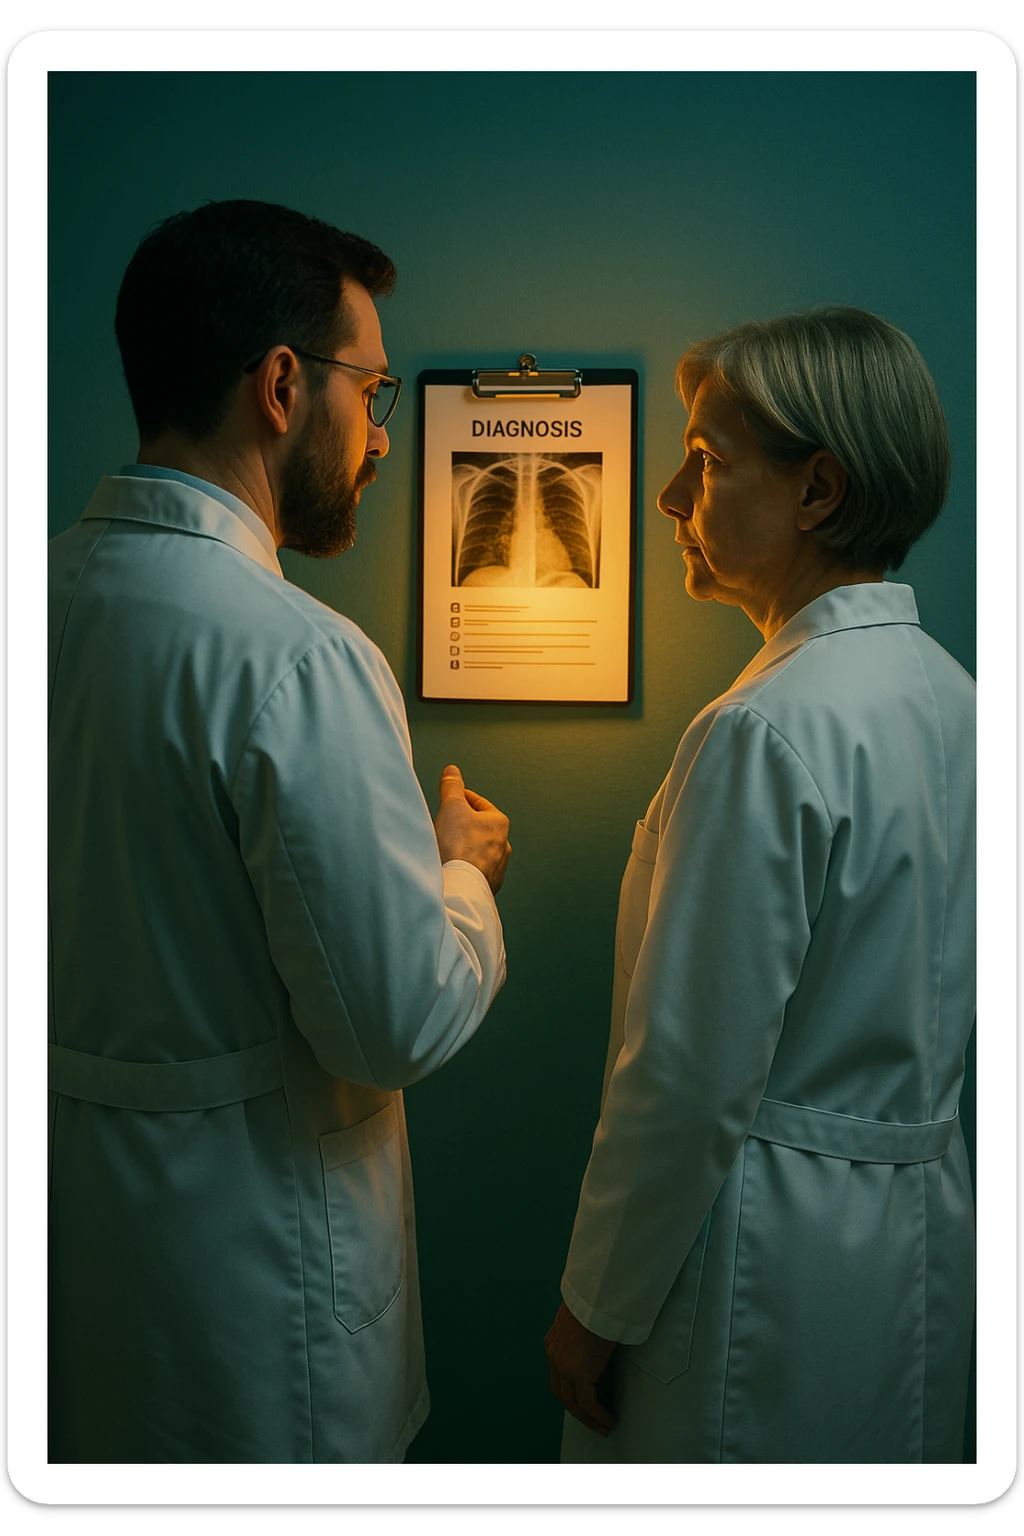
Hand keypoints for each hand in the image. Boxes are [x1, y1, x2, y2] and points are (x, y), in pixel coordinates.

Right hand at [433, 764, 511, 894]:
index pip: (478, 803)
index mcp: (499, 823)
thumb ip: (452, 787)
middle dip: (461, 824)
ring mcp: (496, 867)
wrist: (458, 886)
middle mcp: (503, 845)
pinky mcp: (487, 885)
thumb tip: (452, 771)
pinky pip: (474, 869)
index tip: (449, 798)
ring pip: (477, 850)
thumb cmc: (458, 847)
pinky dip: (463, 865)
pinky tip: (450, 866)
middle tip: (444, 823)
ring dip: (463, 846)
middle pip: (478, 827)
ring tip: (445, 847)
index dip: (461, 798)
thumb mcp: (452, 807)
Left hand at [544, 1302, 616, 1436]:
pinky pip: (587, 1402)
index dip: (569, 1389)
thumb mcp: (581, 1316)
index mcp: (553, 1342)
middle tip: (591, 1420)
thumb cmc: (593, 1300)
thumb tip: (595, 1334)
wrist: (594, 1295)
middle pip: (561, 1392)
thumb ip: (582, 1329)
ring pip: (572, 1402)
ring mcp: (564, 1366)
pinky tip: (607, 1420)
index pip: (557, 1374)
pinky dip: (597, 1414)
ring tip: (602, 1427)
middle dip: (576, 1410)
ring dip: (587, 1418)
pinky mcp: (579, 1372)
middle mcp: (554, 1356)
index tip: (582, 1400)